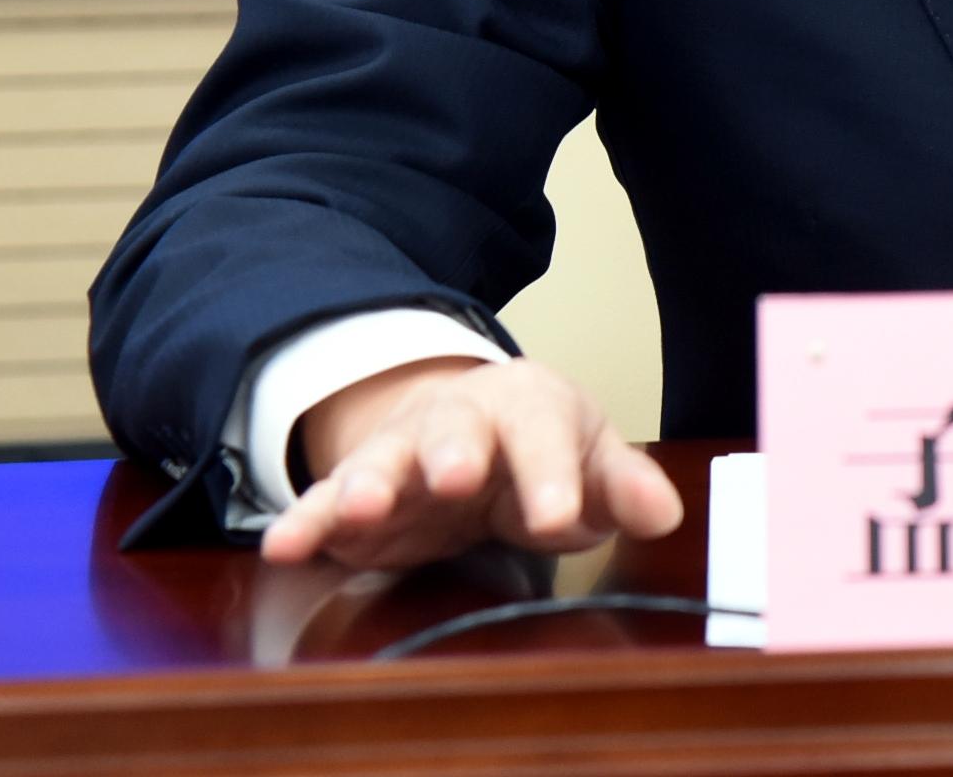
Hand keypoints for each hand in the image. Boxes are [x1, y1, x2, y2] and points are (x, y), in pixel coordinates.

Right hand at [258, 355, 685, 569]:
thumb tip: (666, 511)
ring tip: (355, 509)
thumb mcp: (588, 458)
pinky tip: (285, 546)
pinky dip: (305, 523)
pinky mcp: (356, 495)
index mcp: (528, 405)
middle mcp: (458, 420)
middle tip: (456, 478)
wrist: (465, 429)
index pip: (544, 432)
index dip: (553, 473)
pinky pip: (326, 505)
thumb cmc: (540, 447)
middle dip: (454, 454)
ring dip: (368, 484)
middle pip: (455, 430)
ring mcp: (401, 454)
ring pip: (381, 463)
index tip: (561, 514)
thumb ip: (622, 487)